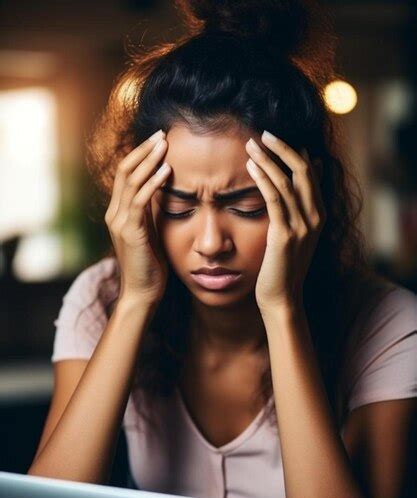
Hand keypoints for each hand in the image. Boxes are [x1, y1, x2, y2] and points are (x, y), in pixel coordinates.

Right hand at [105, 130, 171, 306]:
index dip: (141, 155)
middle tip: (162, 134)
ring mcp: (120, 222)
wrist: (142, 293)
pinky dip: (153, 183)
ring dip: (149, 160)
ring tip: (165, 145)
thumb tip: (166, 191)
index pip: (125, 174)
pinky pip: (140, 201)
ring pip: (131, 181)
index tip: (159, 141)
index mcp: (118, 213)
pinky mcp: (130, 232)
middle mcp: (114, 214)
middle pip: (124, 170)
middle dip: (144, 150)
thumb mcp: (151, 232)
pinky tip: (167, 171)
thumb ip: (153, 212)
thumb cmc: (151, 266)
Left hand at [245, 131, 325, 312]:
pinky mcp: (285, 235)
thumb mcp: (296, 234)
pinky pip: (274, 199)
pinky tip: (250, 166)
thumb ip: (298, 207)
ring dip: (268, 159)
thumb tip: (301, 178)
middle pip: (303, 171)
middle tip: (262, 132)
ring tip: (250, 143)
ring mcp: (302, 227)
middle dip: (282, 148)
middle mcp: (315, 218)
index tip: (275, 138)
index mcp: (319, 215)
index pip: (310, 173)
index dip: (294, 152)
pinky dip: (262, 178)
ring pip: (287, 181)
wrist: (282, 297)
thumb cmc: (283, 267)